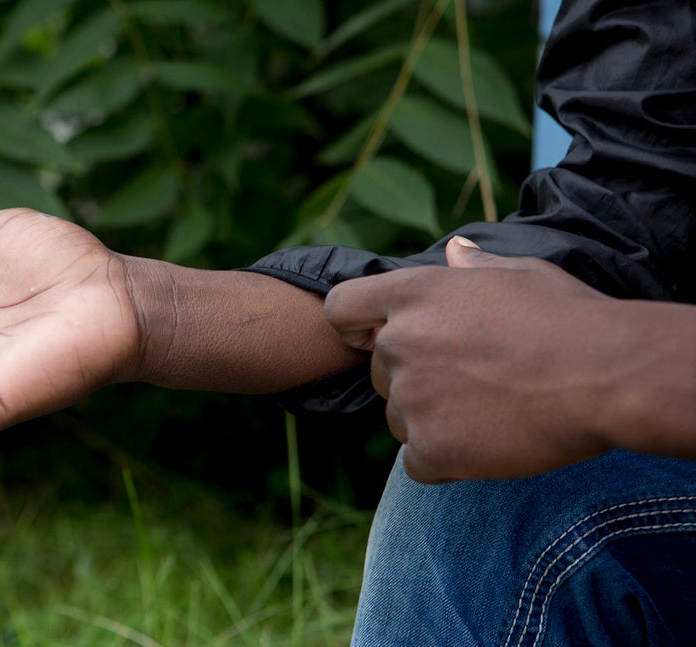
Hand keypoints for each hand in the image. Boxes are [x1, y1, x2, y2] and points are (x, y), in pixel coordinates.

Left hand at [324, 236, 618, 482]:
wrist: (606, 376)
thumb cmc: (568, 318)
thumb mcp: (520, 275)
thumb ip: (474, 267)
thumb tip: (455, 251)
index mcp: (413, 294)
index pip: (341, 309)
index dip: (357, 327)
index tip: (378, 338)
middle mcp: (399, 343)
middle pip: (380, 373)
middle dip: (413, 379)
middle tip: (471, 382)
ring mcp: (411, 398)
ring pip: (398, 419)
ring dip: (430, 421)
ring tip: (488, 411)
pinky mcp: (430, 448)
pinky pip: (417, 462)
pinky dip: (444, 460)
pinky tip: (486, 445)